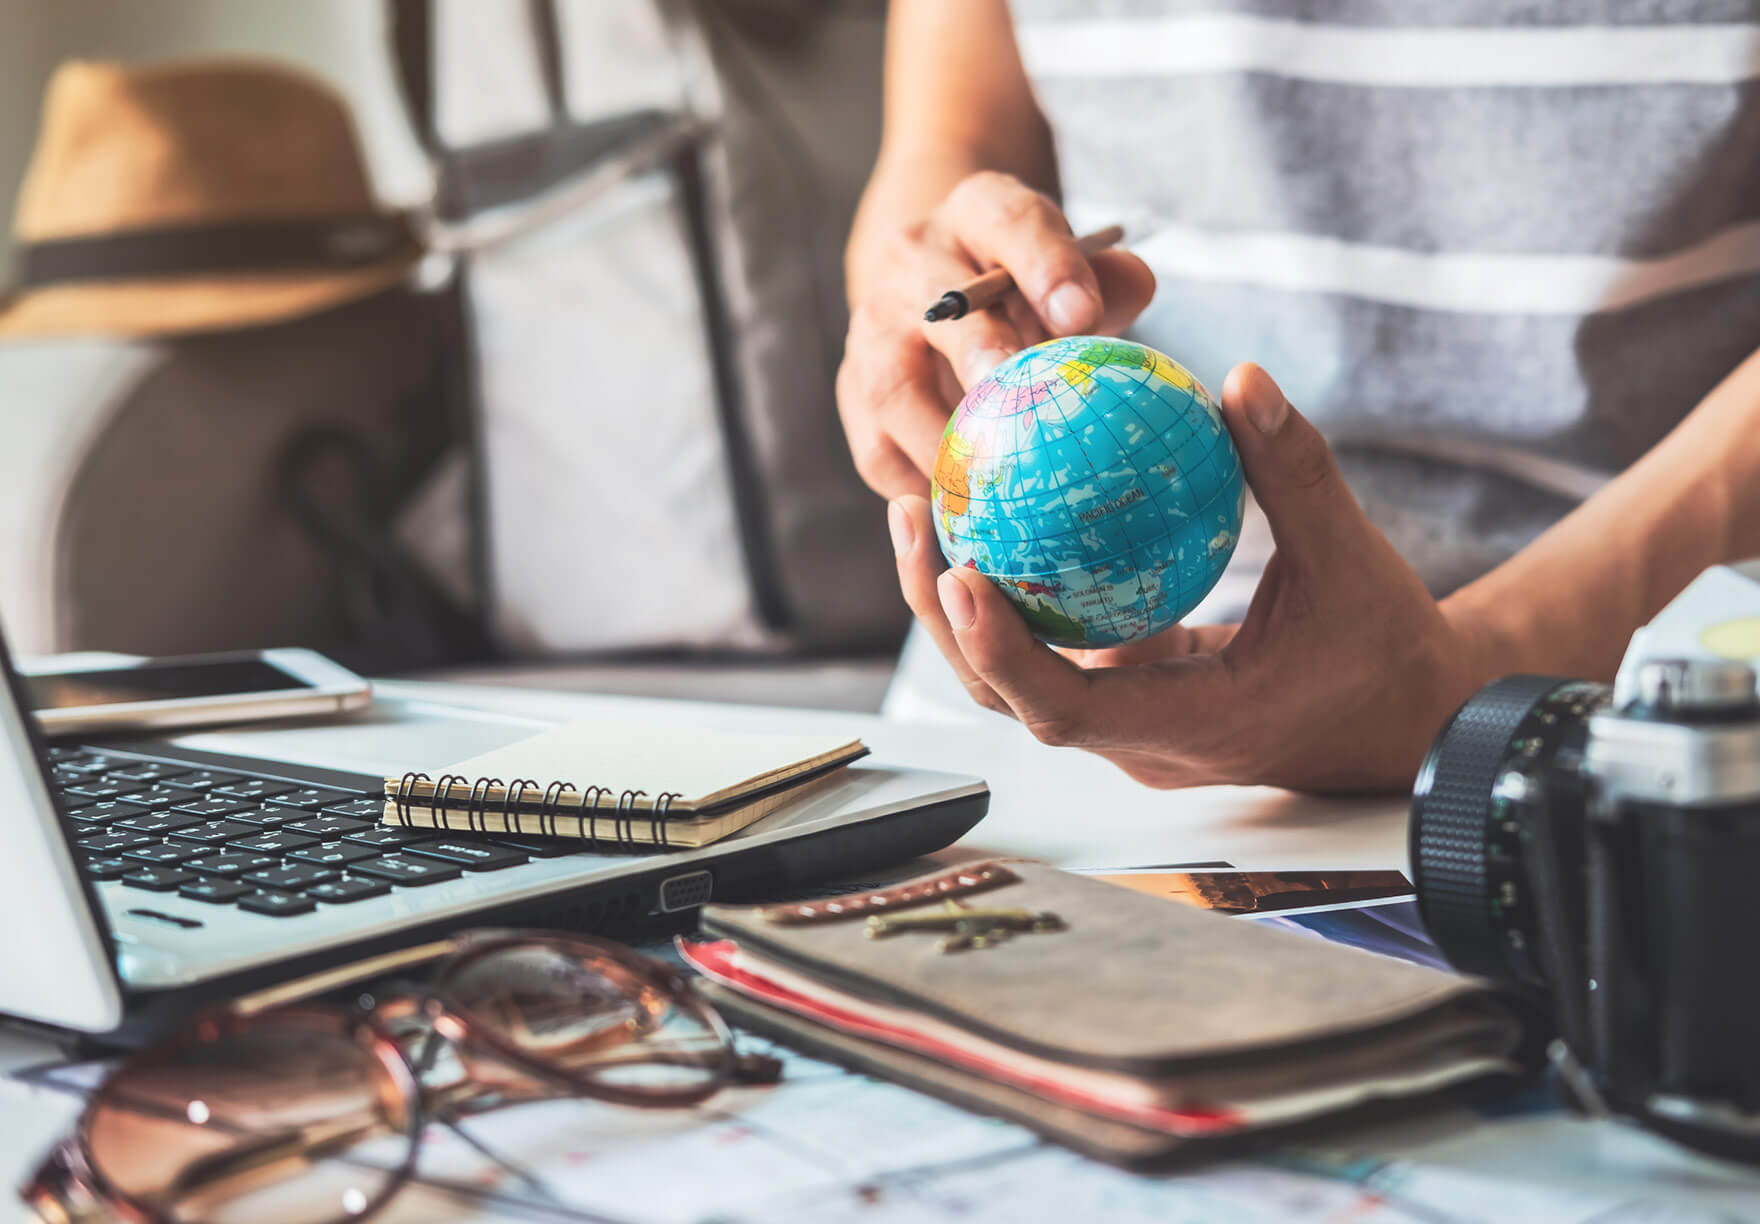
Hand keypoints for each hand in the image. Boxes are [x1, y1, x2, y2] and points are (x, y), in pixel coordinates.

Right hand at [837, 171, 1156, 499]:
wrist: (934, 284)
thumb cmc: (1024, 285)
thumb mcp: (1068, 266)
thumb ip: (1104, 279)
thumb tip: (1135, 288)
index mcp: (976, 214)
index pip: (1010, 223)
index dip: (1045, 267)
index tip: (1081, 316)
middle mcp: (910, 264)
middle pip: (942, 310)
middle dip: (979, 353)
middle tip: (1016, 401)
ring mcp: (871, 330)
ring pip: (891, 388)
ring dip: (939, 440)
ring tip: (988, 486)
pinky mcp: (853, 391)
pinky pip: (876, 448)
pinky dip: (916, 486)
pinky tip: (959, 519)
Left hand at [886, 364, 1499, 792]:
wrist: (1406, 719)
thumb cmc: (1384, 650)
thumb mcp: (1351, 558)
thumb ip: (1296, 474)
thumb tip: (1243, 380)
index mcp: (1189, 727)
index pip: (1066, 710)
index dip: (1000, 651)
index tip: (957, 575)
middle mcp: (1140, 741)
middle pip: (1009, 697)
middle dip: (946, 616)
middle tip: (914, 514)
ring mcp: (1129, 727)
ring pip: (1020, 680)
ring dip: (966, 606)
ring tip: (927, 508)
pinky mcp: (1129, 701)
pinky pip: (1055, 651)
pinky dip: (1019, 594)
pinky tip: (993, 516)